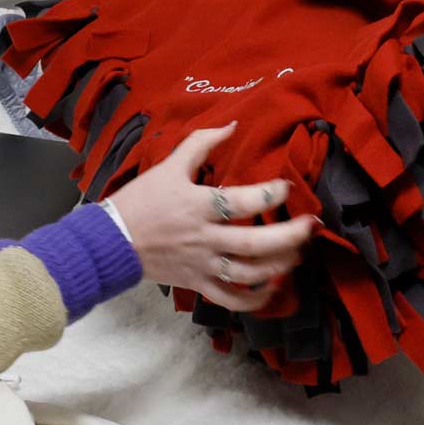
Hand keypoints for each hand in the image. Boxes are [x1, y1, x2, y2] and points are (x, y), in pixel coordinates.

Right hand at [108, 123, 317, 311]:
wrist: (111, 241)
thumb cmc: (141, 201)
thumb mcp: (169, 166)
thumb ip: (201, 143)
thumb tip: (232, 126)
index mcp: (198, 206)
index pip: (243, 201)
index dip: (271, 194)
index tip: (287, 187)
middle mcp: (205, 238)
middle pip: (256, 244)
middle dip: (290, 236)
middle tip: (311, 226)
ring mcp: (203, 265)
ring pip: (249, 273)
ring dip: (279, 266)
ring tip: (297, 254)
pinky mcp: (198, 284)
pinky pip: (232, 299)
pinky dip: (255, 298)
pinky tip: (273, 288)